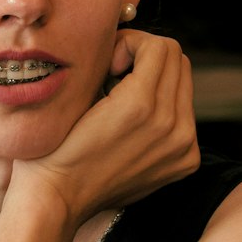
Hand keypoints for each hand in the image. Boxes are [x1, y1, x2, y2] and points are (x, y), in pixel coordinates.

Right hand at [14, 29, 199, 227]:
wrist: (58, 198)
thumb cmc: (55, 143)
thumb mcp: (78, 92)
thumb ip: (111, 63)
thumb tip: (129, 43)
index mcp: (142, 105)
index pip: (160, 45)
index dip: (131, 43)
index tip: (110, 63)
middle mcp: (171, 126)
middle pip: (179, 60)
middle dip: (147, 57)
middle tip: (117, 74)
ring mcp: (183, 146)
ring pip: (184, 85)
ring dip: (157, 81)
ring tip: (125, 99)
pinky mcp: (186, 160)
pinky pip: (185, 115)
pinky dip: (164, 108)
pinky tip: (135, 124)